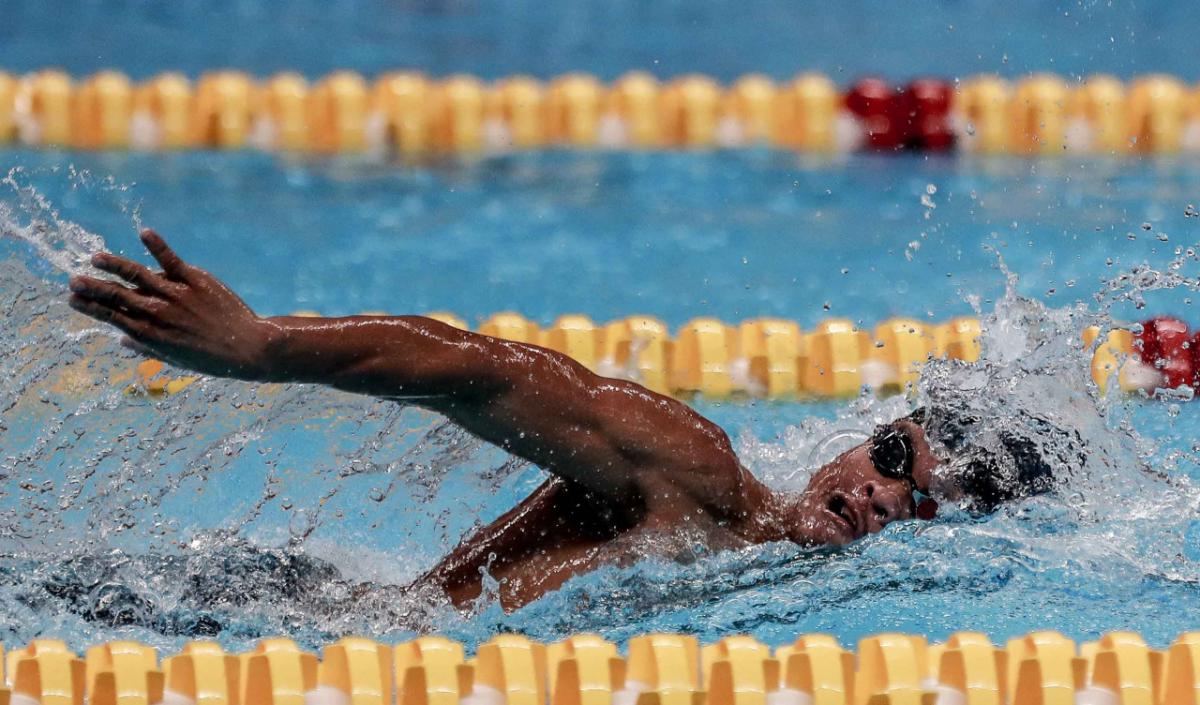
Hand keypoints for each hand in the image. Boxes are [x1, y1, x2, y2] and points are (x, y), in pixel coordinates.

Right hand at [68, 229, 274, 379]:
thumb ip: (147, 348)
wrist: (247, 348)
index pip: (112, 317)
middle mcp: (159, 313)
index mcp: (151, 334)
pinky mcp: (196, 280)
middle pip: (118, 296)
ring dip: (113, 265)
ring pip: (137, 275)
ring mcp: (176, 294)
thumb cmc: (211, 357)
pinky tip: (144, 232)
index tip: (72, 298)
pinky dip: (157, 246)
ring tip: (95, 259)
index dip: (90, 307)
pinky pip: (171, 260)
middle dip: (92, 288)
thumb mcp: (176, 359)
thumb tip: (122, 341)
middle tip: (72, 280)